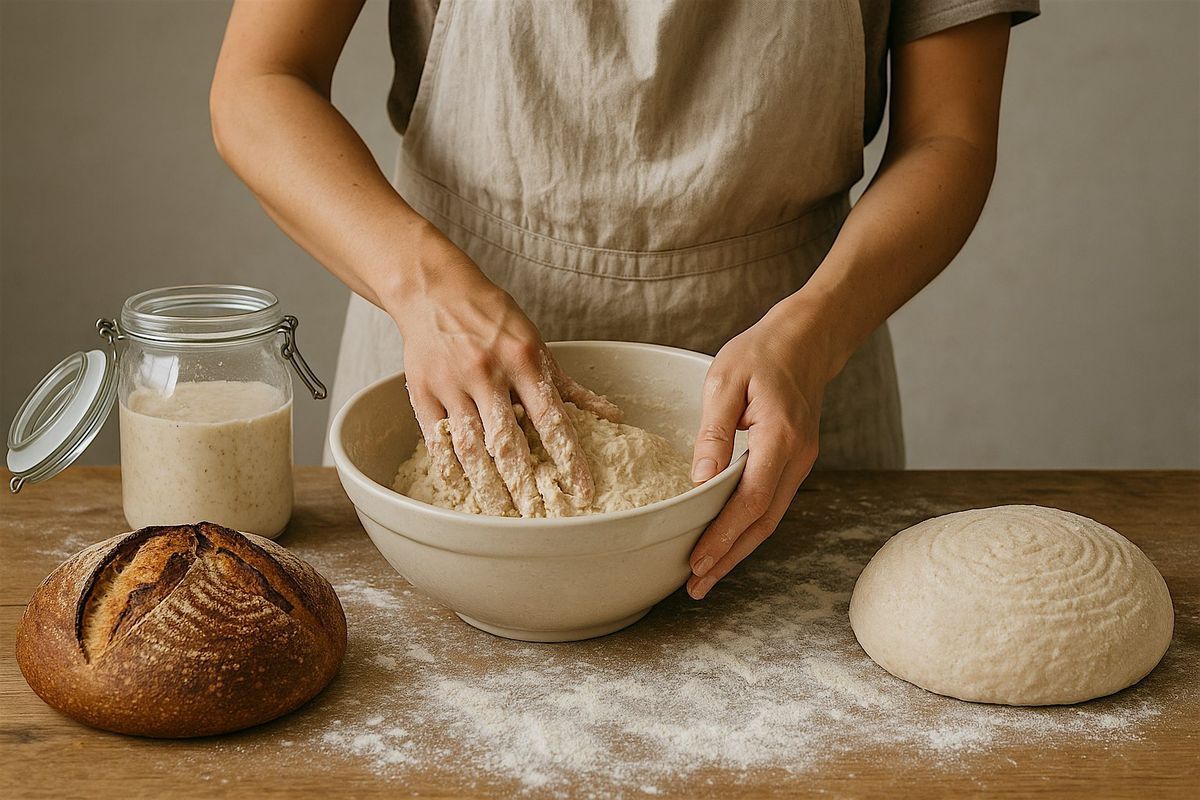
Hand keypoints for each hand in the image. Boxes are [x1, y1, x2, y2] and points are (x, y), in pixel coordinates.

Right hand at [388, 231, 619, 516]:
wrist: (433, 289)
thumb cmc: (492, 317)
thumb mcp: (535, 342)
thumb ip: (568, 385)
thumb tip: (611, 416)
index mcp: (523, 360)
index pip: (552, 420)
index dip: (569, 459)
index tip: (581, 491)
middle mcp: (488, 373)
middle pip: (508, 442)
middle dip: (525, 485)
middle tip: (538, 518)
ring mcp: (452, 384)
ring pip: (471, 447)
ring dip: (487, 486)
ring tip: (501, 515)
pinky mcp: (422, 392)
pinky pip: (437, 439)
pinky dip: (450, 468)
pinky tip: (462, 490)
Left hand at [686, 299, 835, 598]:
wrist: (806, 340)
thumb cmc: (761, 353)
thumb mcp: (725, 380)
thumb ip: (713, 430)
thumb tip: (700, 480)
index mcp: (780, 439)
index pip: (750, 502)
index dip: (723, 537)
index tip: (696, 562)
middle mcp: (797, 459)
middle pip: (762, 523)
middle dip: (728, 558)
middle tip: (694, 587)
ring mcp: (800, 463)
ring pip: (769, 518)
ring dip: (738, 549)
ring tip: (706, 577)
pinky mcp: (795, 462)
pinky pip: (770, 503)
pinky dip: (747, 528)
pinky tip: (726, 542)